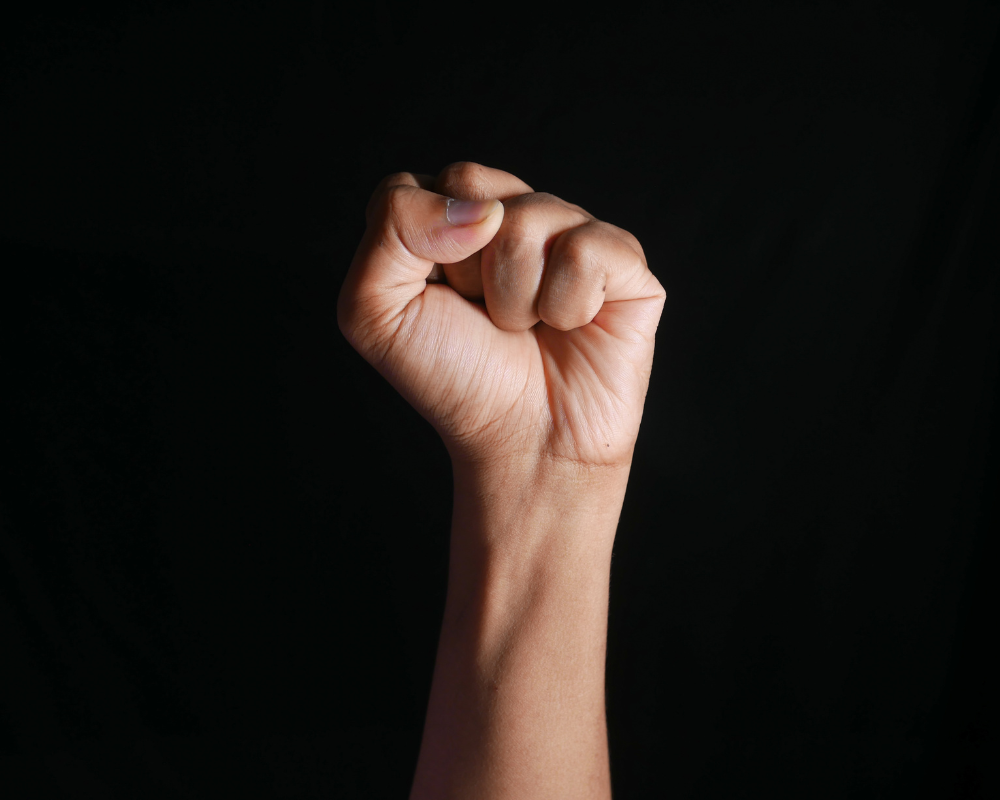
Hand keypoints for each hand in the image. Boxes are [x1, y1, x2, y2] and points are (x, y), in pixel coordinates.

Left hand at [337, 161, 665, 475]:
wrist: (522, 445)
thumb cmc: (453, 378)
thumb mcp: (375, 311)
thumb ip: (390, 228)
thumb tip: (482, 209)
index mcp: (452, 217)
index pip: (423, 185)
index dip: (421, 248)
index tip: (439, 299)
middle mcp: (514, 214)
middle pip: (474, 187)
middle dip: (466, 267)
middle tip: (483, 313)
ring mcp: (571, 232)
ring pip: (530, 218)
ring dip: (515, 297)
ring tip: (526, 328)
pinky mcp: (623, 261)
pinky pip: (586, 250)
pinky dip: (567, 305)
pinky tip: (569, 327)